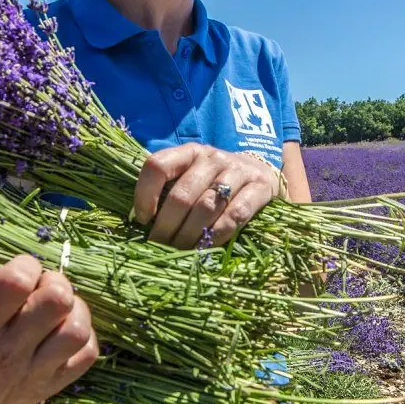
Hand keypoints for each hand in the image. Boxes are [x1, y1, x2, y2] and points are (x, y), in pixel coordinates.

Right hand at [0, 255, 99, 403]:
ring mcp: (34, 371)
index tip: (17, 270)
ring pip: (75, 329)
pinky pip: (86, 357)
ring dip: (73, 308)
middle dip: (52, 281)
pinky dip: (84, 336)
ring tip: (54, 307)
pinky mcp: (50, 386)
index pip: (15, 283)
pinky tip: (62, 330)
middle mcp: (8, 351)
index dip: (23, 265)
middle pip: (56, 300)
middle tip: (38, 287)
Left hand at [133, 144, 283, 248]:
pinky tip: (204, 246)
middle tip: (160, 245)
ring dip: (188, 235)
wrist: (261, 174)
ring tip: (179, 251)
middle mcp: (212, 158)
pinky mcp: (259, 188)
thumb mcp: (192, 176)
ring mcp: (238, 171)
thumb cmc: (215, 182)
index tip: (143, 219)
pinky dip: (215, 236)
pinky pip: (234, 216)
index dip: (145, 194)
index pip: (157, 166)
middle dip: (166, 226)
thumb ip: (170, 190)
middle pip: (181, 195)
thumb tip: (143, 223)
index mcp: (189, 152)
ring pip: (206, 207)